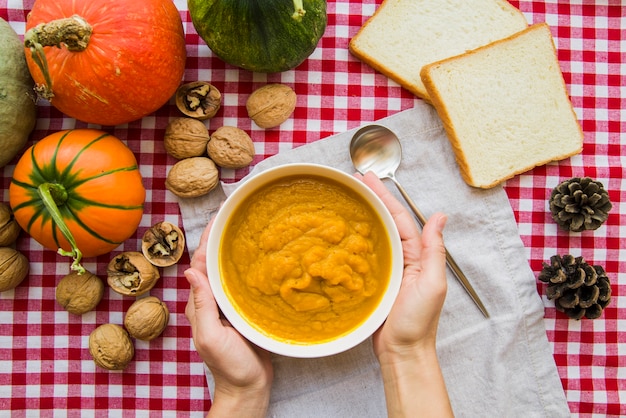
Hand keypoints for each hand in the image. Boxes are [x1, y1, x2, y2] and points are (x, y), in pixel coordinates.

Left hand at [185, 218, 272, 416]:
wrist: (248, 388)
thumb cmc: (229, 366)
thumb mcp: (212, 336)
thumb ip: (201, 306)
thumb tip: (189, 271)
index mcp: (200, 304)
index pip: (199, 264)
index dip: (206, 240)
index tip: (218, 217)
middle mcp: (212, 301)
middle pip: (214, 262)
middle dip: (220, 239)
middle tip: (236, 215)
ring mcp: (228, 306)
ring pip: (228, 271)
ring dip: (234, 250)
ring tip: (248, 229)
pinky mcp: (244, 311)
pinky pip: (243, 283)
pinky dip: (248, 267)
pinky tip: (261, 259)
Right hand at [357, 171, 452, 416]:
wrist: (402, 352)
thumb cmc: (418, 322)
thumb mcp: (432, 284)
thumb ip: (434, 250)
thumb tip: (441, 216)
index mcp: (416, 255)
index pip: (399, 218)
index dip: (384, 196)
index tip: (369, 179)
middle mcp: (402, 258)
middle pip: (384, 221)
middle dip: (371, 199)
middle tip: (352, 180)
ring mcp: (386, 269)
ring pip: (372, 235)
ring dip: (361, 214)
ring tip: (345, 197)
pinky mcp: (371, 282)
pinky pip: (361, 256)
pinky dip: (352, 240)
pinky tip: (341, 232)